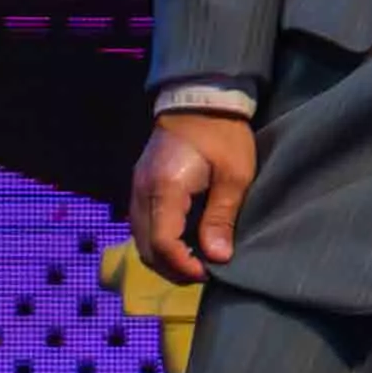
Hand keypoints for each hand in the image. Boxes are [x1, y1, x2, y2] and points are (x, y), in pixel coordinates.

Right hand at [123, 107, 257, 288]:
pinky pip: (143, 225)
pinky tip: (184, 242)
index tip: (208, 272)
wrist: (201, 99)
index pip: (162, 244)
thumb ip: (222, 217)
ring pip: (140, 239)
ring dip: (164, 256)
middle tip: (203, 273)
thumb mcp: (234, 176)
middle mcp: (141, 192)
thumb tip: (217, 257)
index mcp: (164, 190)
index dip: (183, 266)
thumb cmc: (224, 135)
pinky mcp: (141, 185)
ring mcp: (137, 188)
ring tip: (195, 261)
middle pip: (145, 248)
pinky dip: (159, 241)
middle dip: (172, 268)